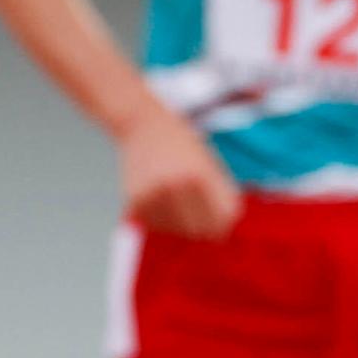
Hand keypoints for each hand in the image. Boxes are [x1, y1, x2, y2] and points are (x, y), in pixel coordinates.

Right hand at [119, 113, 241, 240]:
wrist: (143, 125)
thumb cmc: (183, 146)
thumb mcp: (210, 166)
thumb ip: (220, 197)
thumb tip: (222, 232)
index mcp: (199, 176)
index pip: (221, 221)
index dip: (223, 223)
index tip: (219, 218)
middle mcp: (175, 186)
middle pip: (197, 230)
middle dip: (201, 225)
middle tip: (195, 208)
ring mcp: (153, 194)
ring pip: (175, 231)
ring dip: (179, 223)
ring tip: (175, 197)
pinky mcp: (134, 200)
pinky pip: (155, 225)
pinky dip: (160, 219)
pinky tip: (159, 198)